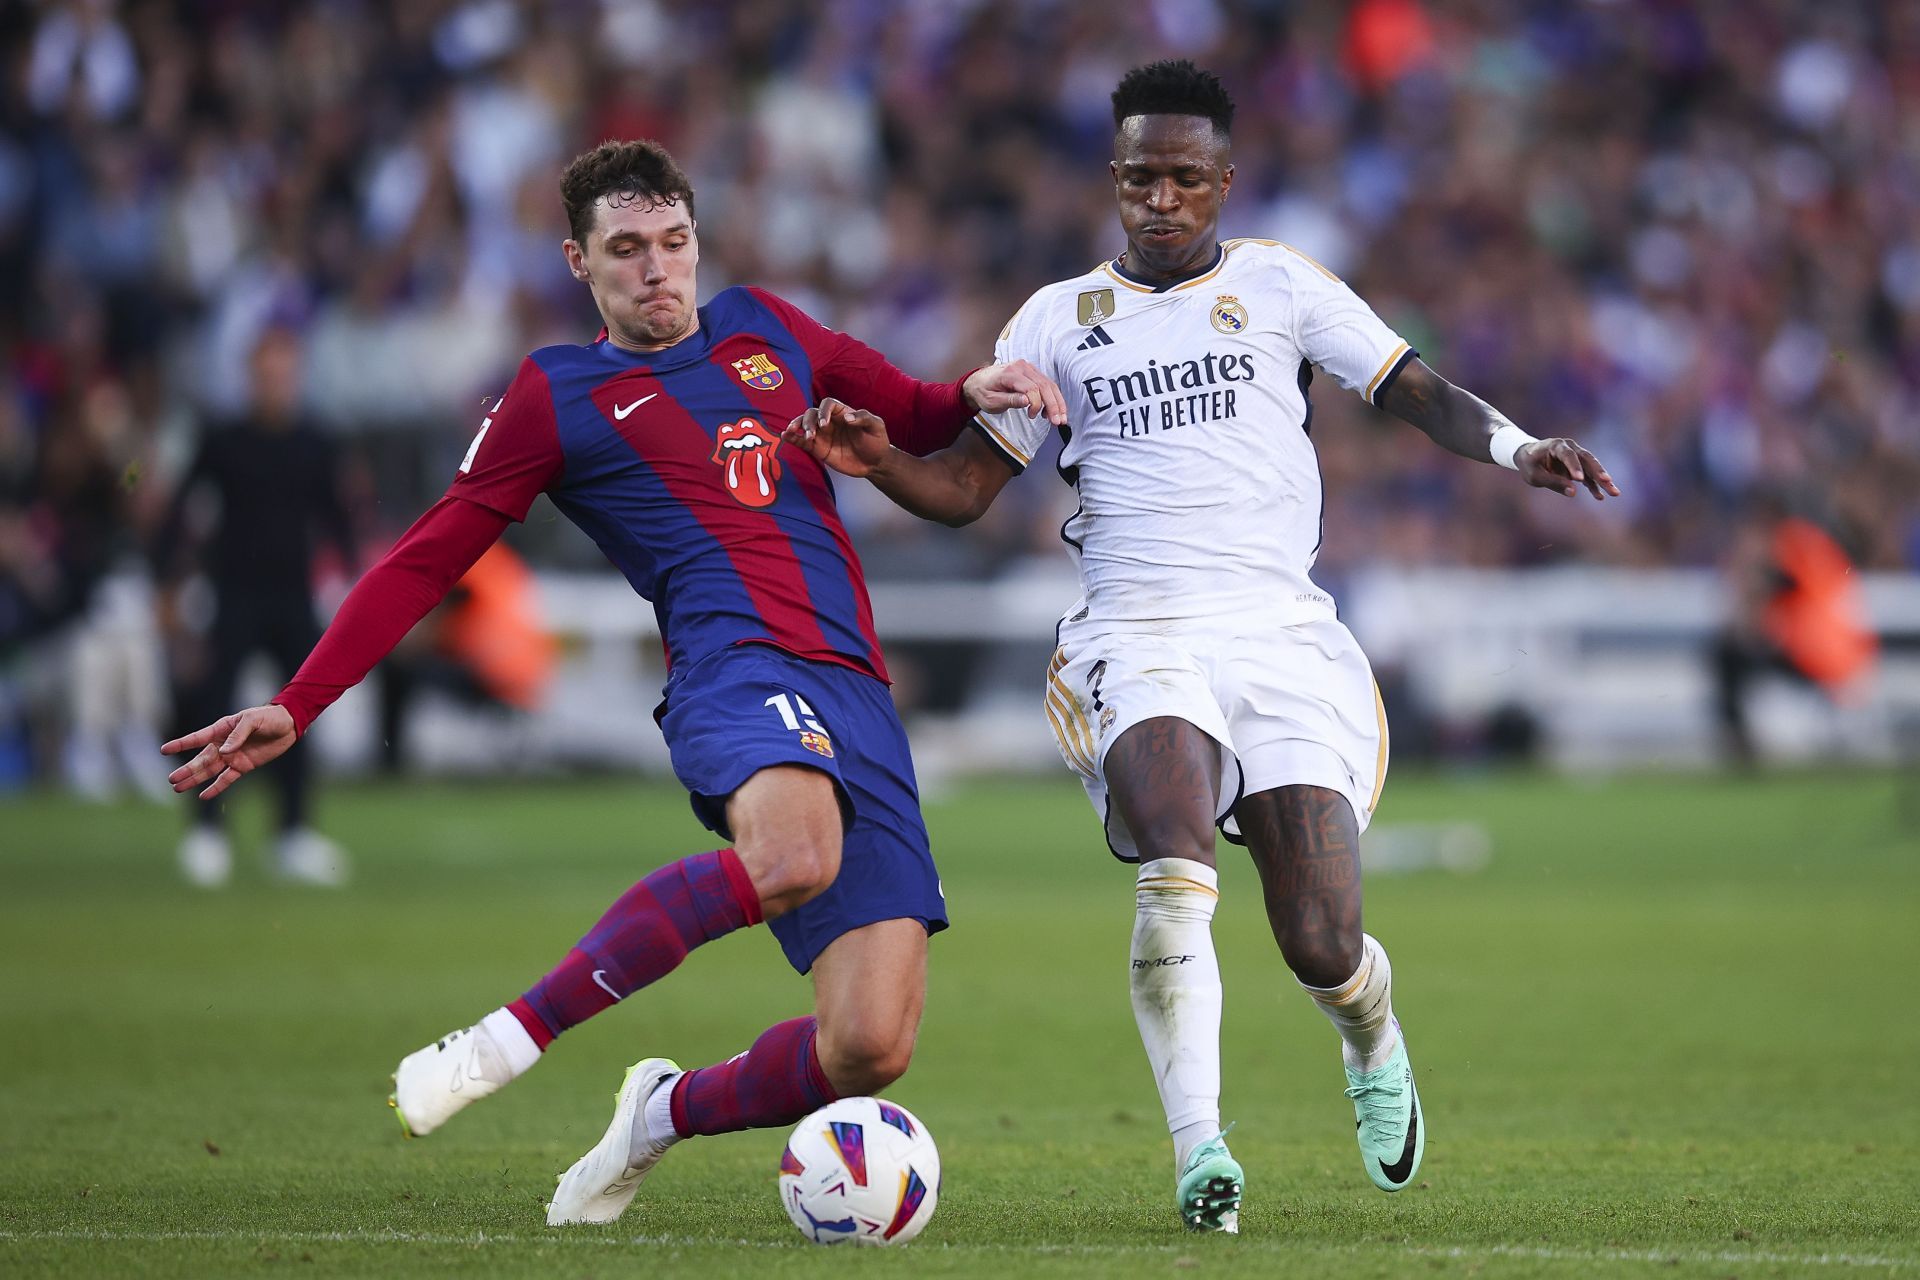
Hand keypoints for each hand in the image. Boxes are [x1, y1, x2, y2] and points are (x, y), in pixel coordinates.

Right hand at [162, 704, 298, 799]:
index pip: (197, 738)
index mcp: (221, 730)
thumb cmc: (269, 717)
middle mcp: (223, 745)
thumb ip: (238, 735)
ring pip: (209, 771)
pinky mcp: (243, 766)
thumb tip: (224, 752)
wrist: (289, 725)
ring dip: (195, 780)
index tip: (164, 750)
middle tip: (171, 779)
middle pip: (201, 760)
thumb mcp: (253, 720)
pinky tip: (204, 796)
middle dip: (186, 770)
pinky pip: (227, 779)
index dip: (181, 744)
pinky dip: (216, 788)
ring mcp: (232, 756)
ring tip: (178, 788)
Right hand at [783, 398, 893, 477]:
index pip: (827, 404)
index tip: (825, 424)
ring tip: (794, 432)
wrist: (874, 463)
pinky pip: (802, 441)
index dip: (824, 410)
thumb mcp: (876, 427)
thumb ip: (864, 418)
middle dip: (808, 421)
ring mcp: (822, 435)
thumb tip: (847, 417)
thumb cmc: (876, 441)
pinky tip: (785, 436)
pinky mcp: (818, 448)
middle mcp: (829, 421)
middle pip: (812, 413)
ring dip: (798, 426)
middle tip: (813, 434)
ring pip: (804, 425)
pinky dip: (792, 438)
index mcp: (842, 412)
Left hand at [962, 359, 1066, 425]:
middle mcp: (1021, 367)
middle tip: (1058, 421)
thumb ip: (1010, 400)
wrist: (977, 382)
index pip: (1032, 388)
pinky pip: (1046, 384)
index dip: (1037, 404)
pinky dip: (1052, 398)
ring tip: (1060, 418)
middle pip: (1044, 385)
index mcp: (1010, 373)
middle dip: (1054, 405)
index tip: (1033, 416)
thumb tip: (1027, 401)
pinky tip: (1051, 411)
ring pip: (1049, 384)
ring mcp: (1028, 368)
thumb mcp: (991, 401)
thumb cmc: (983, 391)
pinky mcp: (1032, 372)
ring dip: (1057, 402)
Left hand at [1516, 438, 1620, 499]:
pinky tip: (1600, 497)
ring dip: (1603, 480)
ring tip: (1614, 493)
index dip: (1574, 466)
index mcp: (1556, 445)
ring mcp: (1576, 456)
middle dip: (1598, 471)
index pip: (1568, 455)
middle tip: (1608, 481)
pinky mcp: (1579, 466)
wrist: (1528, 456)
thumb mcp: (1535, 475)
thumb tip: (1573, 492)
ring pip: (1592, 468)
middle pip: (1587, 459)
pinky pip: (1589, 476)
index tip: (1580, 479)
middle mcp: (1570, 448)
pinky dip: (1594, 486)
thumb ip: (1553, 482)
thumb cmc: (1530, 464)